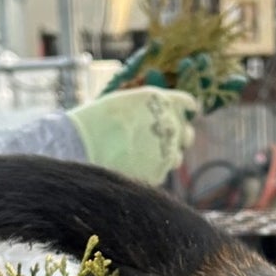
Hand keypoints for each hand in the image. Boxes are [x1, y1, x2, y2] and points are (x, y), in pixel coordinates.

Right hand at [68, 88, 197, 184]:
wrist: (87, 142)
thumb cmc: (99, 119)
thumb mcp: (127, 101)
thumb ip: (149, 108)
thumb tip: (156, 118)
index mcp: (163, 102)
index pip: (187, 103)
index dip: (186, 108)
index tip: (187, 112)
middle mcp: (171, 125)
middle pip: (186, 134)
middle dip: (177, 136)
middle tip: (161, 140)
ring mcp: (168, 151)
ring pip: (176, 157)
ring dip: (165, 156)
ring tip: (141, 156)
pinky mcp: (158, 173)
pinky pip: (160, 173)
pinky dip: (151, 171)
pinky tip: (132, 167)